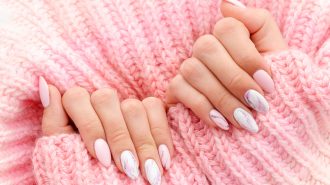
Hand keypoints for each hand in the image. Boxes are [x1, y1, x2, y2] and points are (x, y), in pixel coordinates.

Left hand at [39, 77, 172, 184]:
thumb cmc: (81, 170)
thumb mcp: (63, 150)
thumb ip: (55, 121)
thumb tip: (47, 85)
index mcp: (75, 108)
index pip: (77, 97)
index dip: (90, 126)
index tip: (102, 158)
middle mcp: (99, 103)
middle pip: (106, 99)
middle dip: (118, 136)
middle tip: (129, 168)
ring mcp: (123, 106)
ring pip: (133, 105)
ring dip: (142, 141)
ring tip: (150, 172)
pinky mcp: (147, 111)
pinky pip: (155, 108)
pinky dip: (160, 134)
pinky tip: (164, 158)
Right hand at [166, 0, 286, 132]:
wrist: (259, 118)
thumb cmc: (268, 85)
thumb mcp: (275, 53)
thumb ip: (258, 23)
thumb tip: (226, 4)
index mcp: (229, 35)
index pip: (227, 28)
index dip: (248, 57)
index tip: (268, 84)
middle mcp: (205, 47)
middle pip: (206, 48)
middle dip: (235, 79)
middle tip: (258, 105)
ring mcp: (188, 67)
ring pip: (193, 70)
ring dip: (222, 98)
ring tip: (245, 121)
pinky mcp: (176, 88)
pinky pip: (180, 89)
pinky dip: (202, 108)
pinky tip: (222, 124)